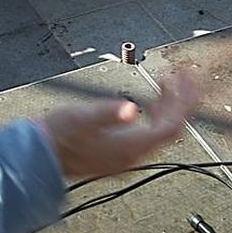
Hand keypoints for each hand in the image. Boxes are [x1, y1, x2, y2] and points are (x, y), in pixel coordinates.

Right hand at [44, 67, 198, 181]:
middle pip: (171, 127)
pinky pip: (149, 135)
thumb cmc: (60, 135)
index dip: (185, 101)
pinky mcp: (121, 154)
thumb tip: (130, 110)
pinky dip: (155, 116)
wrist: (43, 155)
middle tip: (182, 76)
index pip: (172, 125)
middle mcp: (134, 155)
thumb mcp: (83, 116)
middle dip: (180, 99)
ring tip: (166, 83)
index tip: (188, 79)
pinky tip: (149, 105)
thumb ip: (107, 112)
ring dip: (168, 106)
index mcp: (131, 145)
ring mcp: (129, 156)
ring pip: (160, 131)